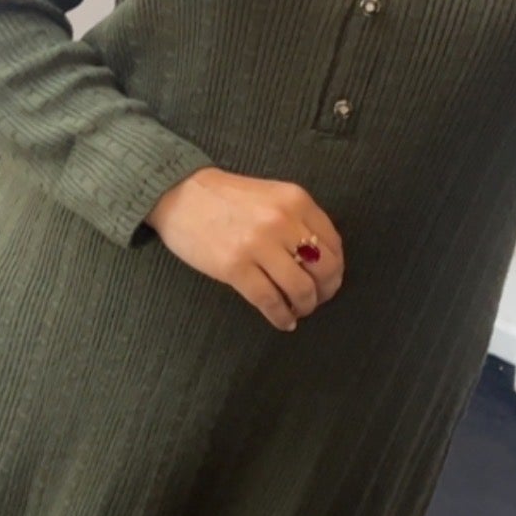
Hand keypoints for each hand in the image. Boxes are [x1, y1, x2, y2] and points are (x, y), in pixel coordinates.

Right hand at [146, 167, 344, 332]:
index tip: (329, 280)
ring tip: (299, 310)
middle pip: (324, 269)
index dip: (336, 269)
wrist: (179, 194)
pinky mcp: (235, 267)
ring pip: (300, 289)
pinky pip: (270, 301)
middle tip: (317, 299)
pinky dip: (282, 317)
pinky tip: (283, 321)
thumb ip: (298, 220)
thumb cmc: (226, 198)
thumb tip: (322, 261)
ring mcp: (258, 244)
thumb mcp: (271, 196)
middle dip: (326, 291)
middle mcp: (282, 221)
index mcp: (296, 200)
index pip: (333, 243)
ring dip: (305, 306)